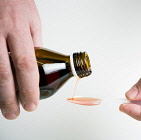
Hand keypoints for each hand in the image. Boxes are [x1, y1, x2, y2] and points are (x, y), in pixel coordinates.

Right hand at [0, 0, 41, 119]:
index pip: (26, 64)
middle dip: (9, 98)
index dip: (29, 87)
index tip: (32, 103)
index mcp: (18, 29)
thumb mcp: (33, 22)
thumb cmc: (17, 3)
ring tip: (4, 108)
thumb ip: (36, 45)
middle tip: (14, 113)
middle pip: (4, 73)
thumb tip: (38, 66)